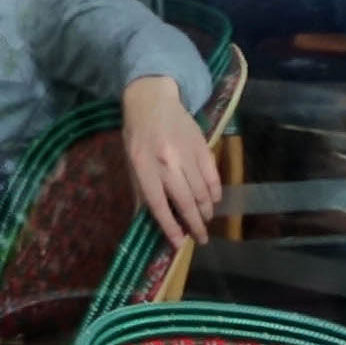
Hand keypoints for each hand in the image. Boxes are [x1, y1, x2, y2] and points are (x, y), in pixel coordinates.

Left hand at [119, 76, 221, 248]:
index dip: (170, 227)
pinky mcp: (203, 147)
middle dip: (196, 225)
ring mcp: (187, 155)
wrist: (152, 101)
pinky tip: (213, 201)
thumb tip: (145, 221)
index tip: (178, 244)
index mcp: (144, 168)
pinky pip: (213, 178)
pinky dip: (215, 193)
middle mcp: (167, 163)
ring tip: (204, 220)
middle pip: (186, 202)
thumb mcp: (130, 162)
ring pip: (203, 193)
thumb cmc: (137, 135)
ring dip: (206, 212)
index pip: (159, 205)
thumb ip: (140, 191)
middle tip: (201, 239)